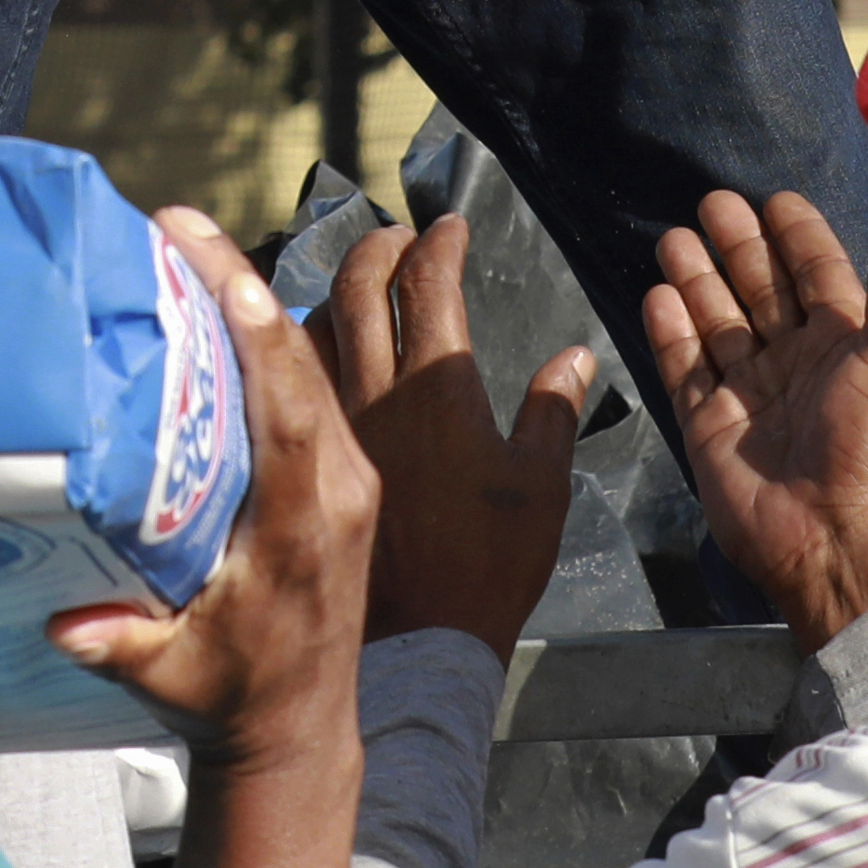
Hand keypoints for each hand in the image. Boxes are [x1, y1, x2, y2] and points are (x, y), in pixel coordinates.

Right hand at [53, 211, 377, 771]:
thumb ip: (120, 644)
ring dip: (252, 301)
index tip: (228, 273)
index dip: (260, 340)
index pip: (288, 413)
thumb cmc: (230, 697)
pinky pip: (307, 389)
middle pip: (297, 365)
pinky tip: (219, 299)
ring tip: (187, 241)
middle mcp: (338, 488)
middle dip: (241, 287)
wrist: (300, 727)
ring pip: (306, 367)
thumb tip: (64, 621)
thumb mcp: (170, 677)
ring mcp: (346, 475)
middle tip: (177, 224)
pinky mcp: (340, 472)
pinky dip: (266, 340)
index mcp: (306, 527)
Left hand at [315, 216, 594, 653]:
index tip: (449, 227)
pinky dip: (305, 343)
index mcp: (439, 390)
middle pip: (358, 286)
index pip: (429, 284)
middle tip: (399, 238)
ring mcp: (334, 425)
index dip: (439, 244)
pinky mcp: (309, 459)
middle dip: (379, 246)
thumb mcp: (541, 488)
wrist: (419, 640)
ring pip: (315, 325)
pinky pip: (294, 377)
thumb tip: (573, 358)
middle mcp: (376, 394)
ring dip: (337, 290)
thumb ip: (552, 413)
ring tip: (359, 284)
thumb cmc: (488, 567)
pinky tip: (316, 349)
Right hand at [644, 190, 867, 656]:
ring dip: (697, 279)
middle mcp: (796, 361)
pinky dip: (671, 331)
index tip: (775, 199)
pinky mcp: (710, 425)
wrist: (829, 538)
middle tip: (711, 202)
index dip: (796, 234)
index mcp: (845, 342)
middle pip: (760, 288)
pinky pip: (686, 368)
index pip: (817, 271)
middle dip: (737, 246)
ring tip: (674, 238)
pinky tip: (658, 295)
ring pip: (717, 322)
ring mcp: (750, 392)